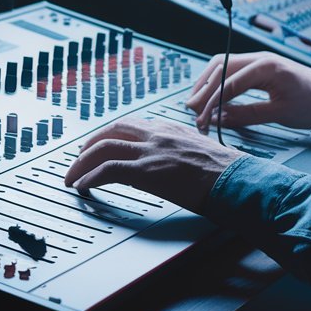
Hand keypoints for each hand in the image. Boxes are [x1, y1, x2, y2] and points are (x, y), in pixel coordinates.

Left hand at [63, 117, 241, 213]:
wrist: (237, 180)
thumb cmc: (227, 172)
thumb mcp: (200, 152)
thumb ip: (180, 151)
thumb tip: (171, 164)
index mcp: (170, 129)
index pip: (131, 125)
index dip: (110, 135)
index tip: (100, 145)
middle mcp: (157, 134)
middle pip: (111, 130)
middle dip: (89, 144)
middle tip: (79, 158)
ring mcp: (151, 151)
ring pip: (103, 147)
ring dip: (82, 162)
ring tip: (73, 175)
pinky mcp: (147, 171)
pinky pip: (108, 170)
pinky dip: (90, 177)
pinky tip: (83, 186)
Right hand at [185, 52, 310, 131]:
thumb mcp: (280, 114)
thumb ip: (247, 115)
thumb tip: (219, 119)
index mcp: (265, 66)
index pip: (227, 83)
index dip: (210, 103)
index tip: (200, 120)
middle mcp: (259, 58)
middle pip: (219, 67)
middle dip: (203, 89)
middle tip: (191, 111)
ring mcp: (260, 61)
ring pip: (223, 66)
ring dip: (208, 84)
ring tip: (197, 104)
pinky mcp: (262, 68)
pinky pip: (234, 70)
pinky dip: (220, 83)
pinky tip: (214, 97)